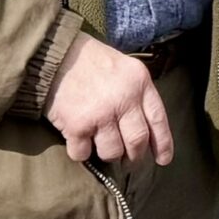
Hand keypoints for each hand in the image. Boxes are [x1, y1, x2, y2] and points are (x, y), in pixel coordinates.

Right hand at [47, 34, 172, 167]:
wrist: (55, 56)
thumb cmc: (91, 62)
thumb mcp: (126, 69)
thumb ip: (138, 93)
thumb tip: (146, 127)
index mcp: (140, 84)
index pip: (158, 120)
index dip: (163, 144)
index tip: (163, 160)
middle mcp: (124, 100)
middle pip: (137, 141)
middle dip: (134, 157)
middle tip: (128, 162)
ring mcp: (101, 114)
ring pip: (112, 151)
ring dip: (107, 154)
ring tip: (101, 147)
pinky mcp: (77, 126)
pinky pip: (83, 153)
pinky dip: (82, 153)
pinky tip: (79, 143)